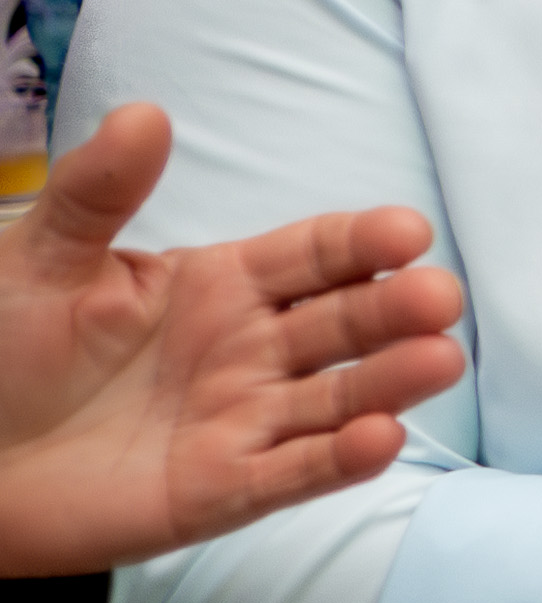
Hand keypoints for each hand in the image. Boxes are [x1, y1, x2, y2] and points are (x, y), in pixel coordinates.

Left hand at [0, 105, 469, 572]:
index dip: (360, 245)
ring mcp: (243, 422)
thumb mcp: (42, 258)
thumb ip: (98, 192)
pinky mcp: (223, 490)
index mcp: (221, 286)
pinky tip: (381, 439)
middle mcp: (250, 352)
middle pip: (343, 325)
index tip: (407, 231)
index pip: (313, 257)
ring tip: (437, 360)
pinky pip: (292, 474)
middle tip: (436, 297)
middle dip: (396, 311)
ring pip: (337, 399)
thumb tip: (147, 113)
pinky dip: (338, 461)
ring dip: (391, 382)